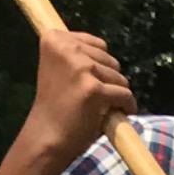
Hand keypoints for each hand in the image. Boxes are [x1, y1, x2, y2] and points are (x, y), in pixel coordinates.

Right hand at [21, 30, 133, 169]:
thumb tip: (107, 52)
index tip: (89, 82)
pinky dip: (126, 107)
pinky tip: (113, 116)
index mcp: (55, 38)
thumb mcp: (61, 69)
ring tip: (100, 108)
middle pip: (110, 60)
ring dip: (116, 94)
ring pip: (120, 78)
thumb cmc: (57, 105)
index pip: (98, 44)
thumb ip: (78, 55)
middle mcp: (66, 47)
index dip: (100, 66)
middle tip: (94, 98)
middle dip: (108, 80)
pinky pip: (125, 95)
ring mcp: (80, 67)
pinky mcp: (94, 88)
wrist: (47, 136)